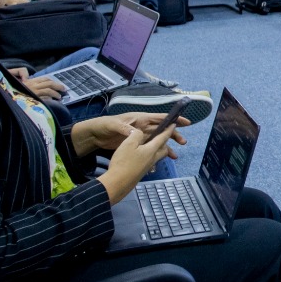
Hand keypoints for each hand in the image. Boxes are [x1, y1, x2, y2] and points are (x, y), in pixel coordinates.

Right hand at [10, 67, 65, 99]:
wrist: (6, 96)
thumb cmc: (12, 92)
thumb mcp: (20, 86)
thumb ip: (29, 86)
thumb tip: (37, 89)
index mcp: (30, 81)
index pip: (44, 79)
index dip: (52, 81)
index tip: (57, 84)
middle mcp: (32, 84)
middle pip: (48, 82)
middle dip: (57, 85)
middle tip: (63, 89)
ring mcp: (33, 89)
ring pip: (48, 88)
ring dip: (56, 91)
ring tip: (60, 96)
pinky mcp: (33, 95)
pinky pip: (45, 94)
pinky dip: (51, 95)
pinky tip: (54, 99)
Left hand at [72, 111, 188, 154]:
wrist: (94, 136)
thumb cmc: (104, 126)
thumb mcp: (113, 125)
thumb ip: (124, 128)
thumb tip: (135, 132)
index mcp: (140, 119)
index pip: (160, 118)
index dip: (173, 119)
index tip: (185, 122)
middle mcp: (142, 127)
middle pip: (162, 130)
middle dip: (173, 135)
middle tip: (183, 142)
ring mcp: (139, 137)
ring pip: (157, 141)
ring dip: (166, 148)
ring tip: (174, 156)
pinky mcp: (135, 145)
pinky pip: (149, 150)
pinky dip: (155, 156)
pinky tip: (159, 163)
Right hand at [101, 120, 185, 202]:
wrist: (118, 183)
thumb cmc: (124, 162)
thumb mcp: (128, 144)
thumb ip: (136, 135)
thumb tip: (141, 132)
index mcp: (152, 149)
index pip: (163, 138)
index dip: (169, 130)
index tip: (174, 124)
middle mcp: (153, 158)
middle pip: (163, 149)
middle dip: (165, 142)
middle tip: (162, 135)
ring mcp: (148, 166)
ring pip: (158, 156)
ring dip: (158, 149)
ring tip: (152, 145)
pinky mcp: (142, 172)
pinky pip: (151, 161)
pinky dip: (150, 155)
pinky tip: (142, 155)